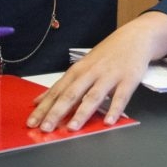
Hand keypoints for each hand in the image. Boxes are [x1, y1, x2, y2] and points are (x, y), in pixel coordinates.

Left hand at [27, 11, 166, 131]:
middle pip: (71, 94)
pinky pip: (121, 97)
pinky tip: (109, 121)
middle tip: (45, 128)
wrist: (135, 37)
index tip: (31, 122)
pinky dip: (115, 109)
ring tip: (72, 128)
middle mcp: (91, 73)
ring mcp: (110, 76)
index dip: (44, 107)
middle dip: (57, 112)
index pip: (57, 91)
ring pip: (94, 96)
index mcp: (78, 71)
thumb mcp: (82, 66)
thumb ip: (63, 85)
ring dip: (82, 113)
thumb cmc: (107, 54)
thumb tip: (39, 101)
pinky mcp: (128, 79)